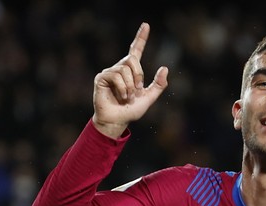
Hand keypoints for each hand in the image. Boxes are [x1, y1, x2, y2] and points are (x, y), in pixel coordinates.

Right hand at [92, 22, 168, 137]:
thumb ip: (159, 85)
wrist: (117, 121)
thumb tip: (165, 67)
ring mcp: (110, 72)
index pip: (136, 50)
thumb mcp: (149, 98)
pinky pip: (116, 76)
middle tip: (137, 90)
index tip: (146, 25)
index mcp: (131, 71)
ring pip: (125, 69)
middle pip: (132, 60)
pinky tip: (121, 97)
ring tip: (127, 97)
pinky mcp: (101, 78)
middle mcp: (119, 68)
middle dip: (139, 76)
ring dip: (130, 86)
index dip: (141, 38)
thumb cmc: (131, 111)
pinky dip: (123, 88)